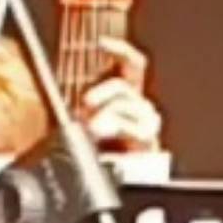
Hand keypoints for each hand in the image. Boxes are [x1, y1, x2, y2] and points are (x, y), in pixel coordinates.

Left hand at [80, 38, 166, 159]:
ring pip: (126, 105)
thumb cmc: (94, 149)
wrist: (109, 178)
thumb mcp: (82, 117)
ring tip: (92, 130)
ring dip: (105, 115)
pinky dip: (118, 130)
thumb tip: (73, 80)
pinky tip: (106, 140)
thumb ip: (84, 97)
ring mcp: (146, 123)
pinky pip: (134, 128)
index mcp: (125, 95)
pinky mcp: (148, 141)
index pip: (130, 64)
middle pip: (124, 86)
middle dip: (101, 92)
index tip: (102, 43)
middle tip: (84, 104)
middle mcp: (139, 105)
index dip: (119, 50)